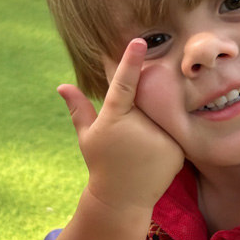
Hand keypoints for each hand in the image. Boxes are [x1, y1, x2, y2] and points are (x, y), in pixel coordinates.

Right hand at [58, 40, 183, 212]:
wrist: (123, 198)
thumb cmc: (102, 164)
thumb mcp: (88, 137)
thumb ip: (79, 109)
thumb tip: (62, 86)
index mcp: (115, 116)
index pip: (124, 83)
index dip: (131, 61)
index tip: (139, 41)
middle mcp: (140, 124)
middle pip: (146, 100)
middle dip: (139, 111)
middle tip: (130, 139)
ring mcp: (161, 137)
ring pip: (160, 116)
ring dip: (151, 126)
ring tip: (140, 151)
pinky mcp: (178, 149)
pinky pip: (173, 131)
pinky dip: (164, 140)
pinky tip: (152, 158)